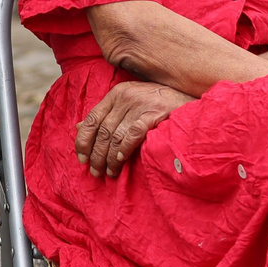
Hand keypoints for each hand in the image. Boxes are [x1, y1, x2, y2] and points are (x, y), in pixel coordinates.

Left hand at [75, 81, 192, 178]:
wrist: (190, 99)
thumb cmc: (159, 104)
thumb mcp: (130, 104)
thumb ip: (106, 115)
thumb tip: (78, 128)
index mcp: (117, 93)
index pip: (92, 118)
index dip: (83, 141)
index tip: (81, 159)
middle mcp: (126, 97)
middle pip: (103, 131)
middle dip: (96, 155)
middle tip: (95, 172)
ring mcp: (141, 104)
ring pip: (116, 136)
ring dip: (110, 158)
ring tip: (110, 173)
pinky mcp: (155, 113)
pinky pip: (133, 135)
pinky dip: (124, 150)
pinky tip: (121, 161)